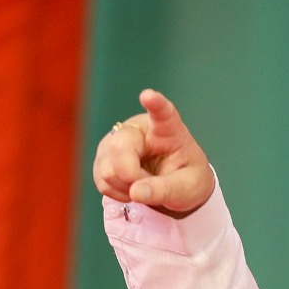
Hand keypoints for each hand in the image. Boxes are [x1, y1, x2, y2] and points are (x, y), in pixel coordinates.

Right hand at [92, 88, 214, 214]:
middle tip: (152, 186)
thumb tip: (135, 192)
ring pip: (107, 169)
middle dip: (131, 176)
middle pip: (118, 148)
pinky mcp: (103, 157)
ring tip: (145, 186)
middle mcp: (137, 129)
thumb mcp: (187, 188)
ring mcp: (116, 141)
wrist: (175, 186)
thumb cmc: (186, 180)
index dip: (155, 104)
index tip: (148, 96)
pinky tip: (132, 189)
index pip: (162, 112)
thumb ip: (165, 189)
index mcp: (167, 129)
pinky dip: (116, 192)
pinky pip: (101, 180)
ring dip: (126, 187)